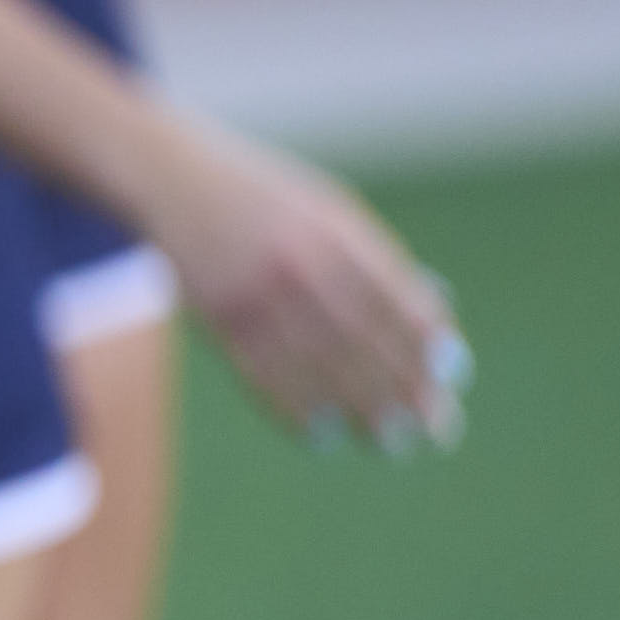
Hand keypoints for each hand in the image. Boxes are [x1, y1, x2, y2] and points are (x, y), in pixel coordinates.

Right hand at [150, 122, 467, 451]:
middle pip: (363, 341)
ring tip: (391, 442)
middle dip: (403, 389)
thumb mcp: (319, 207)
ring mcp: (256, 293)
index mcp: (334, 232)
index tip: (452, 376)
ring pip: (318, 365)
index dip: (424, 341)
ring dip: (359, 409)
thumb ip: (366, 253)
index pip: (393, 296)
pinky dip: (294, 407)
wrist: (168, 177)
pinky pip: (262, 372)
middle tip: (435, 428)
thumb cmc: (256, 193)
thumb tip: (426, 312)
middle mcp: (299, 264)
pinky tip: (321, 433)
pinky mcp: (218, 316)